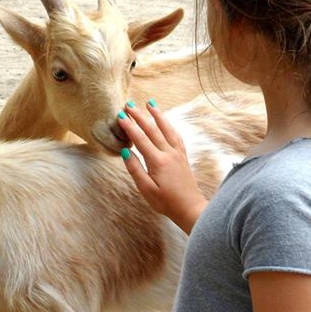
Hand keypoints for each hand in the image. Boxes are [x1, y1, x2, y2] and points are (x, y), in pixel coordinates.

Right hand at [117, 99, 207, 232]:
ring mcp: (178, 153)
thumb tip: (125, 151)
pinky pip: (176, 135)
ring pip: (167, 128)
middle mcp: (169, 153)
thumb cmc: (166, 202)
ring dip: (157, 115)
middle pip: (153, 129)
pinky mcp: (183, 156)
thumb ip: (135, 169)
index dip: (130, 126)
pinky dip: (169, 125)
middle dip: (140, 115)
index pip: (141, 139)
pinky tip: (165, 121)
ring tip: (150, 103)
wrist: (189, 208)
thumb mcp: (146, 189)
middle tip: (129, 104)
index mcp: (158, 161)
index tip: (120, 115)